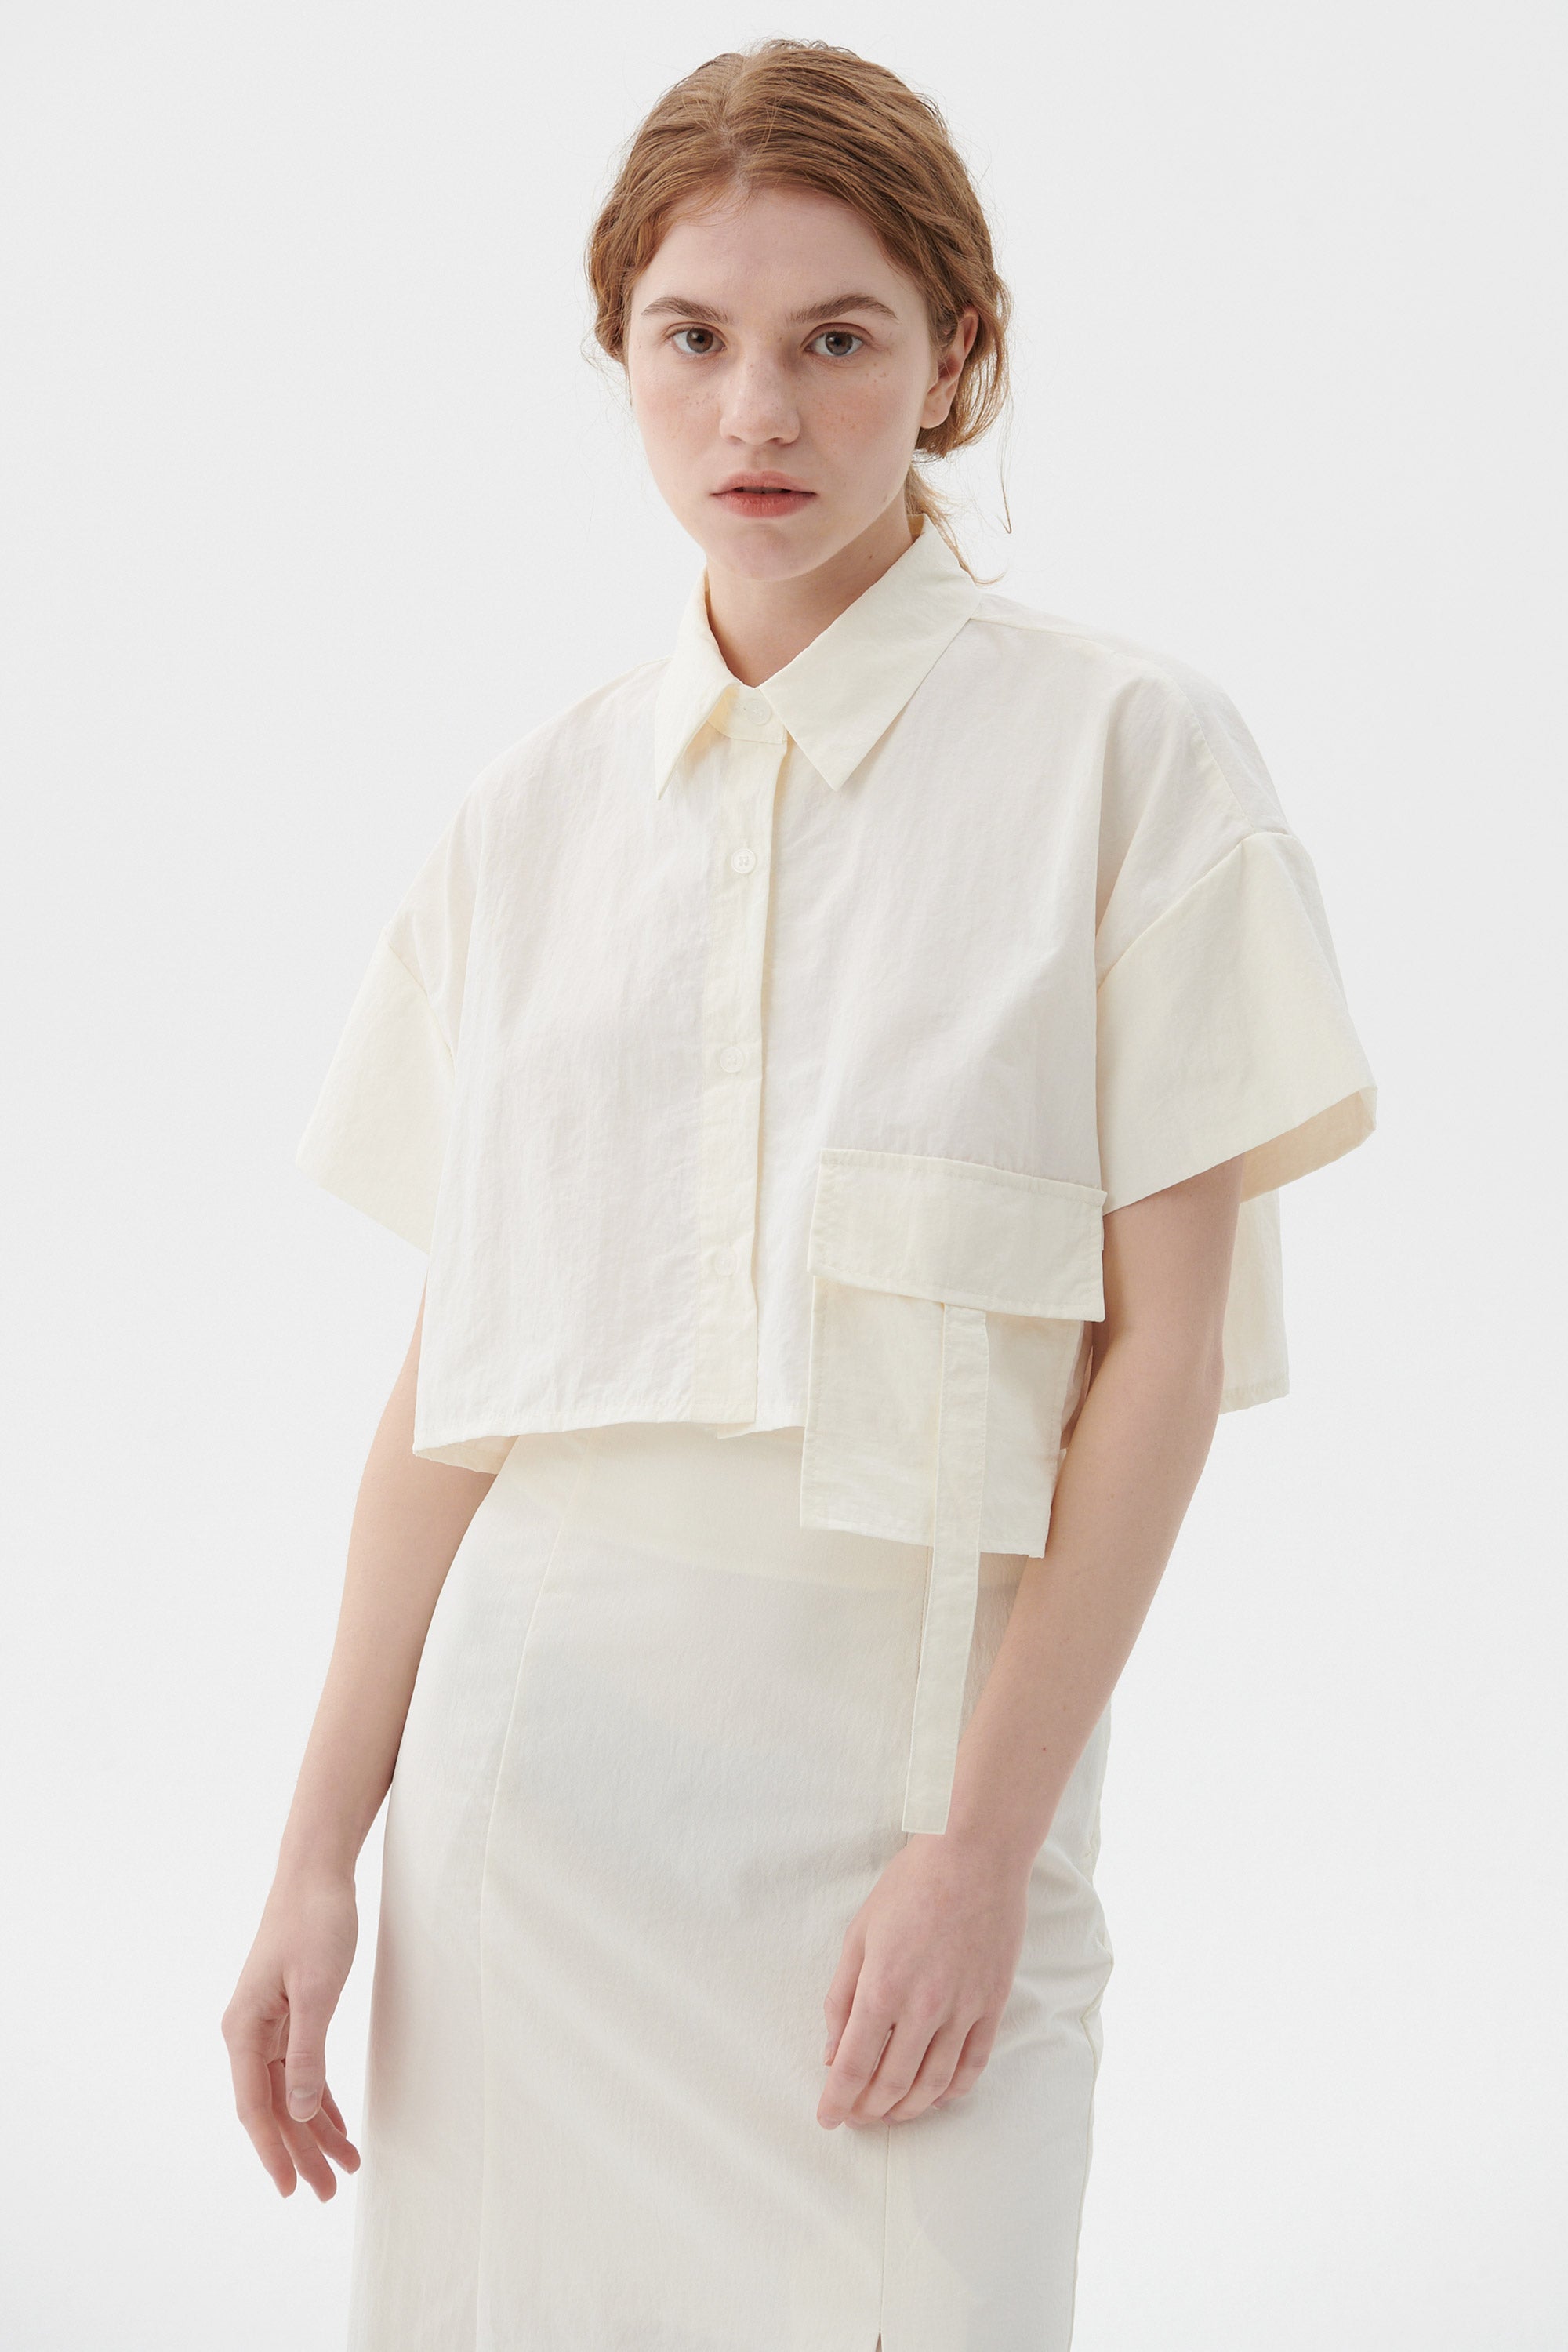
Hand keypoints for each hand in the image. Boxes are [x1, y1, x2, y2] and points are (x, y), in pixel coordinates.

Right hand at [221, 1870, 362, 2198]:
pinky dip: (320, 2098)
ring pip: (290, 2093)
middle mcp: (248, 2033)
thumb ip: (308, 2052)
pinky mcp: (288, 2015)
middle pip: (274, 2108)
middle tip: (330, 2192)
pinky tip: (335, 2124)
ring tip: (344, 2168)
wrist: (315, 1874)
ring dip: (315, 2130)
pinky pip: (301, 2070)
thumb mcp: (315, 1990)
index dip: (273, 2151)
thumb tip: (302, 2112)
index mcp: (243, 2030)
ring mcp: (267, 2025)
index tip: (291, 2189)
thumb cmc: (314, 1923)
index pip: (255, 2107)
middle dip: (301, 2151)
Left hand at [817, 1831, 1028, 2128]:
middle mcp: (924, 2007)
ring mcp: (964, 2008)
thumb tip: (832, 2049)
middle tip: (856, 2116)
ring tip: (891, 2113)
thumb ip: (842, 1997)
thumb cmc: (911, 1886)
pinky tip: (936, 2096)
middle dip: (869, 2109)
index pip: (854, 2065)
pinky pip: (974, 2064)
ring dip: (909, 2108)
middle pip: (893, 2083)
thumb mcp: (859, 1934)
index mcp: (883, 1988)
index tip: (827, 2117)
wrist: (974, 1855)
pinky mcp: (992, 2004)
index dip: (837, 2099)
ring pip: (935, 2083)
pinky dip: (953, 2090)